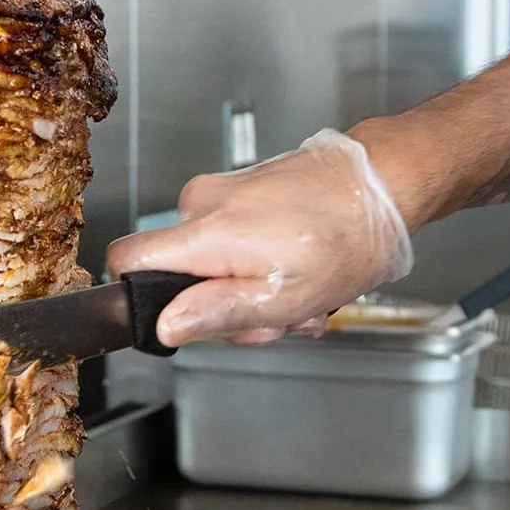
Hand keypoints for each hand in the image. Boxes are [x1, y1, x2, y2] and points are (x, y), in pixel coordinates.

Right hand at [105, 129, 412, 346]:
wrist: (384, 183)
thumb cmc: (346, 238)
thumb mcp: (284, 298)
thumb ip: (217, 314)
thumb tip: (165, 325)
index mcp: (205, 233)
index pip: (125, 260)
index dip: (138, 296)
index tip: (178, 316)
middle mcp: (203, 204)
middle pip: (177, 274)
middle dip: (224, 306)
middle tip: (276, 315)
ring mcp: (224, 193)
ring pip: (212, 262)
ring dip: (253, 290)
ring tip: (301, 292)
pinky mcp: (244, 191)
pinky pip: (235, 241)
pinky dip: (264, 264)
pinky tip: (302, 270)